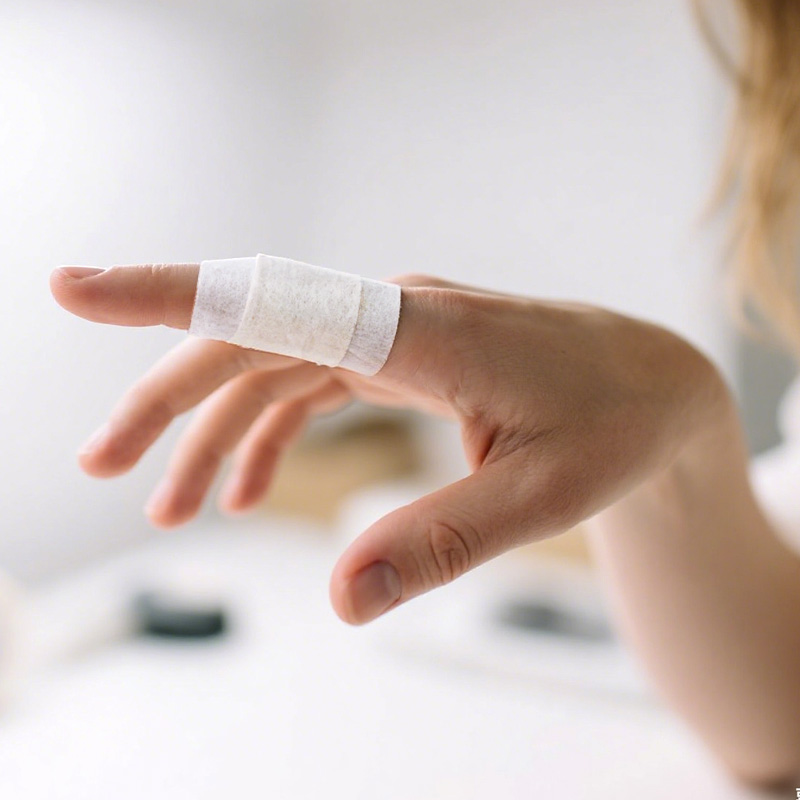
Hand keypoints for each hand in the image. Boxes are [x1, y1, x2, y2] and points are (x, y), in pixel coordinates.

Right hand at [50, 263, 726, 623]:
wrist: (653, 387)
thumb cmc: (612, 426)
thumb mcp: (544, 496)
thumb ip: (445, 542)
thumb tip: (345, 602)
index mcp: (424, 329)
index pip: (276, 300)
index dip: (171, 292)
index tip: (78, 288)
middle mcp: (395, 314)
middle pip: (250, 341)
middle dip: (166, 402)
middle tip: (104, 466)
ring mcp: (393, 330)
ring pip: (270, 366)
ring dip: (210, 430)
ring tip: (171, 506)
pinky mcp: (399, 354)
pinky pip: (308, 384)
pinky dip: (266, 432)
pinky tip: (245, 486)